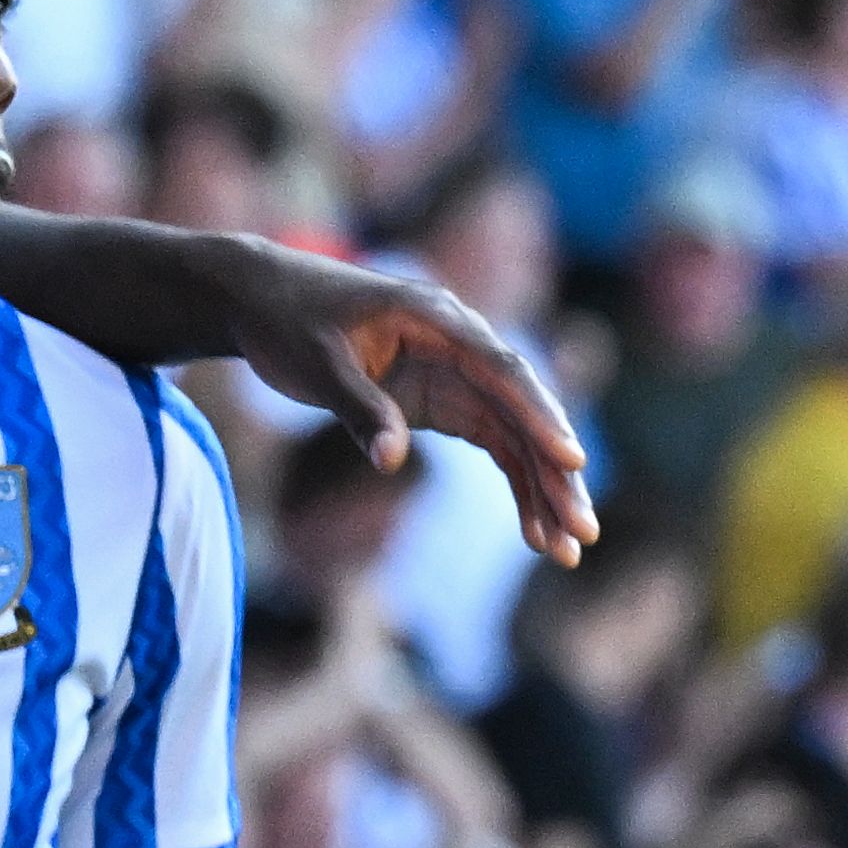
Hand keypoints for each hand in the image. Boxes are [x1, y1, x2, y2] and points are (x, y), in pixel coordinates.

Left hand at [223, 248, 597, 561]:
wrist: (264, 299)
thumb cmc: (289, 322)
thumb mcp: (317, 365)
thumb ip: (359, 407)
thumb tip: (391, 460)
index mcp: (436, 320)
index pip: (501, 370)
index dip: (539, 416)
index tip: (571, 459)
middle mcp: (461, 345)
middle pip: (524, 409)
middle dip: (556, 471)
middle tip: (583, 531)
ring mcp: (458, 374)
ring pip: (518, 434)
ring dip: (545, 488)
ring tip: (568, 548)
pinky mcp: (445, 400)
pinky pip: (494, 443)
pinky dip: (515, 484)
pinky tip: (534, 531)